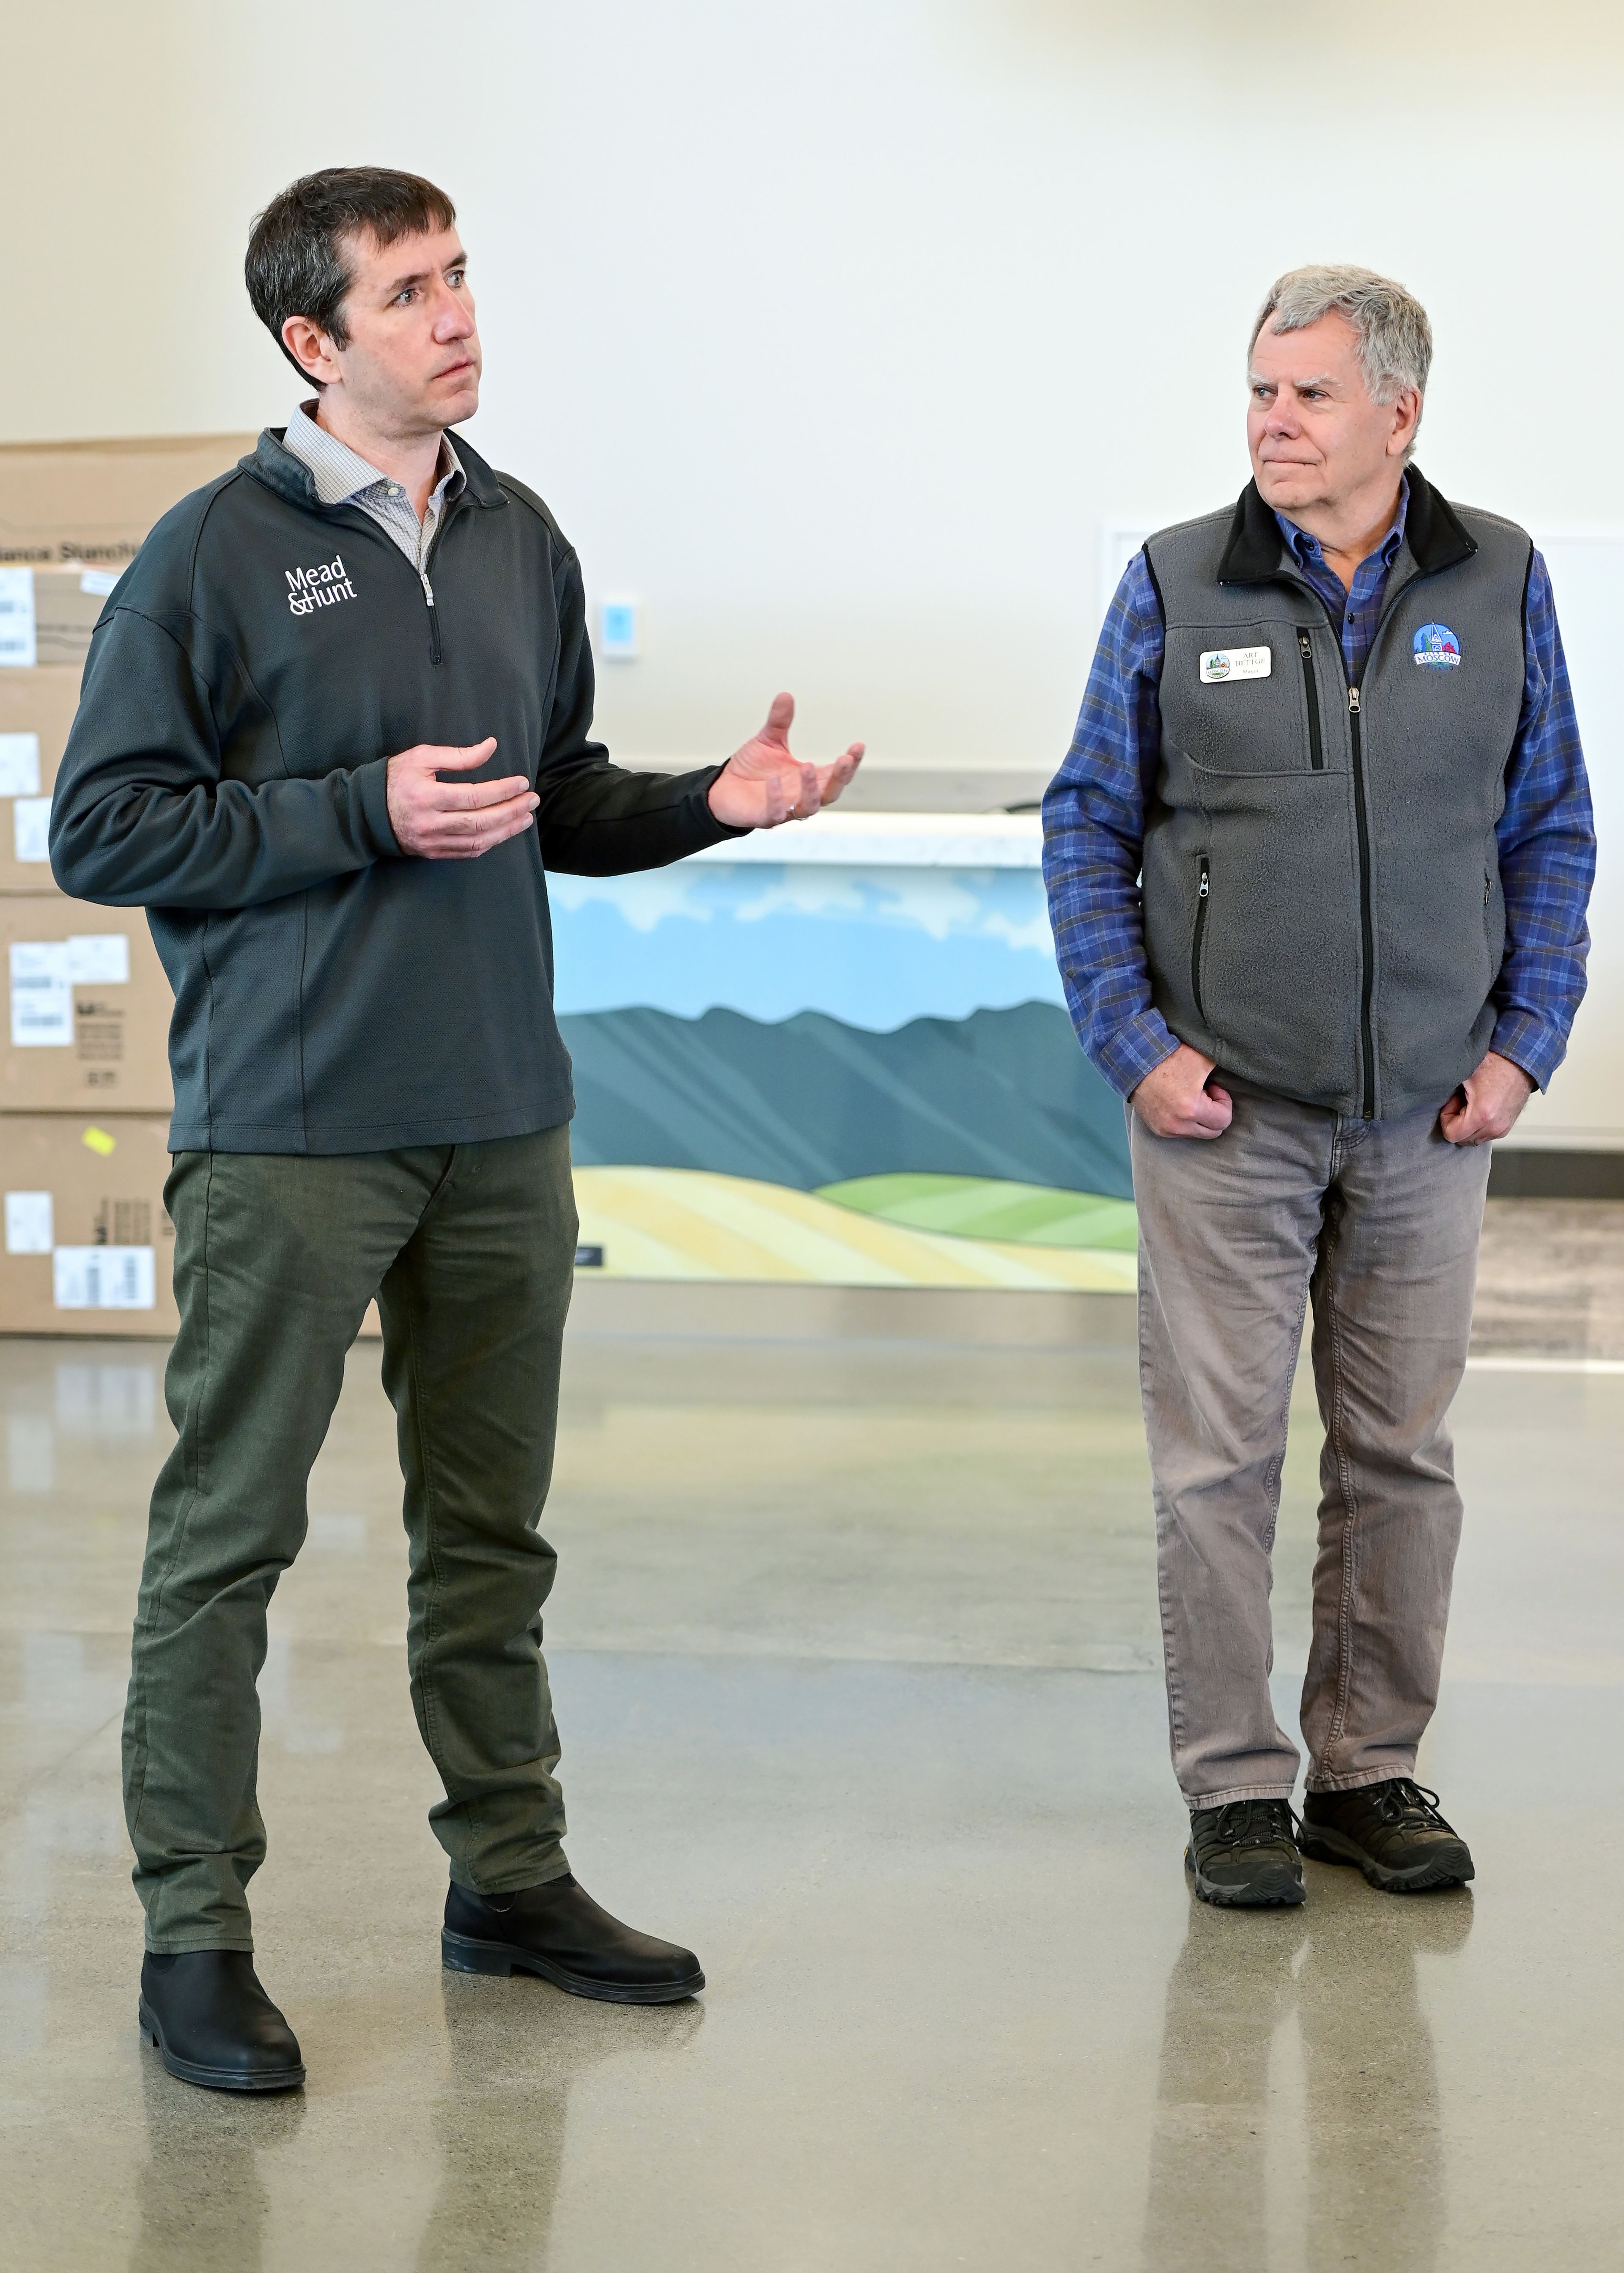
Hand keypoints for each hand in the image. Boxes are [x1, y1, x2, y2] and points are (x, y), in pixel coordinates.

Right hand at [386, 738, 537, 859]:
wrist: (365, 812)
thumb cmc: (395, 778)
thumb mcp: (422, 757)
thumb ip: (458, 755)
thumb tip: (490, 747)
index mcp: (427, 796)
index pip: (474, 797)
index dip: (502, 791)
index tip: (522, 783)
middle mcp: (431, 823)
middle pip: (481, 822)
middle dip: (512, 811)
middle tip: (532, 800)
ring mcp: (432, 842)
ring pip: (478, 841)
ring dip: (507, 831)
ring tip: (526, 817)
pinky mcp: (433, 853)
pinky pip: (468, 852)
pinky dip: (490, 842)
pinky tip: (504, 831)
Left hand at [706, 693, 864, 829]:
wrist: (724, 788)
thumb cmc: (751, 768)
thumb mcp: (768, 740)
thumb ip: (779, 722)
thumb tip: (785, 695)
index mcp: (809, 779)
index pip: (836, 774)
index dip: (851, 763)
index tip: (858, 745)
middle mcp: (801, 796)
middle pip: (830, 793)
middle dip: (839, 777)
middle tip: (845, 759)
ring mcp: (785, 810)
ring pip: (808, 807)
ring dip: (812, 789)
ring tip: (808, 766)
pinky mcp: (764, 818)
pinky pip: (775, 814)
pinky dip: (776, 799)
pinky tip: (774, 781)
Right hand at [1130, 1044, 1233, 1139]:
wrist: (1135, 1060)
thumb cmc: (1169, 1057)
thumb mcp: (1202, 1058)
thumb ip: (1222, 1070)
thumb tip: (1234, 1071)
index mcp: (1191, 1110)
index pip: (1223, 1121)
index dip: (1224, 1102)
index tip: (1214, 1088)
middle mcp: (1177, 1125)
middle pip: (1212, 1132)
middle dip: (1214, 1113)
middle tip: (1206, 1094)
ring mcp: (1165, 1129)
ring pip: (1197, 1133)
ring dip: (1199, 1117)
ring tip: (1190, 1096)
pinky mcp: (1156, 1128)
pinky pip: (1180, 1132)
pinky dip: (1185, 1120)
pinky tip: (1179, 1102)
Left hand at [1439, 1049, 1534, 1144]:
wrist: (1521, 1060)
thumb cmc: (1495, 1063)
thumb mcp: (1464, 1074)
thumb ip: (1446, 1091)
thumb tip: (1434, 1099)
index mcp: (1482, 1115)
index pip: (1451, 1135)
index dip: (1446, 1118)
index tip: (1452, 1102)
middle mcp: (1494, 1127)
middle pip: (1462, 1139)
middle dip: (1457, 1122)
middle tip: (1461, 1101)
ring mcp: (1502, 1129)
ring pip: (1473, 1138)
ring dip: (1467, 1124)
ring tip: (1472, 1103)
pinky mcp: (1507, 1126)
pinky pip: (1485, 1134)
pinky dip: (1479, 1124)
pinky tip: (1481, 1105)